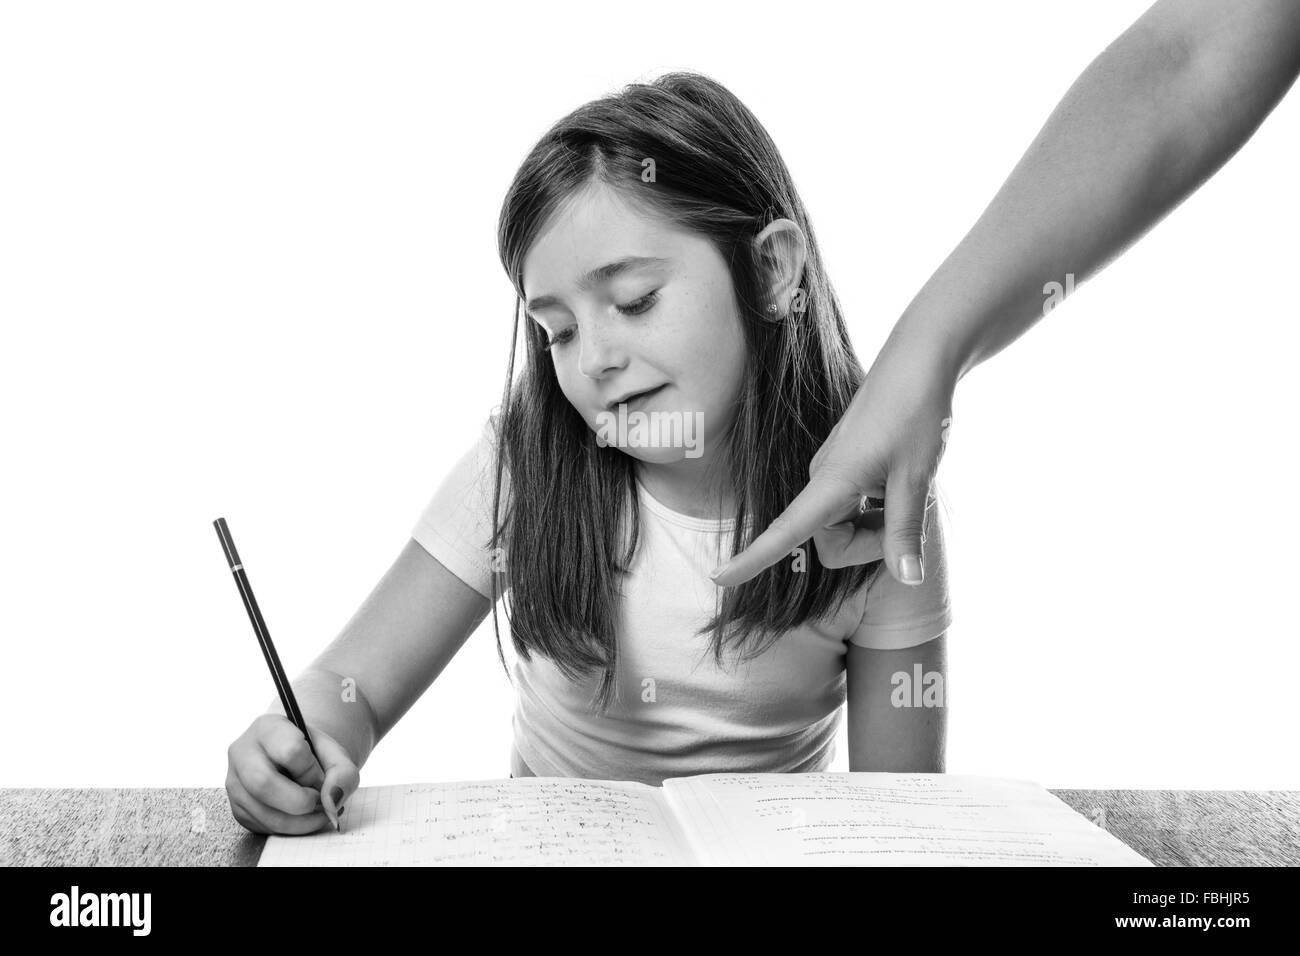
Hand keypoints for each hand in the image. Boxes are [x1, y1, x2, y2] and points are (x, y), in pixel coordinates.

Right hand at [226, 713, 359, 834]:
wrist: (297, 762)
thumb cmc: (314, 755)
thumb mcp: (336, 755)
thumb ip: (343, 774)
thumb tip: (331, 803)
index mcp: (267, 728)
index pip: (290, 750)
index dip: (312, 770)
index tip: (320, 774)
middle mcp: (242, 752)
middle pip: (263, 783)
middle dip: (301, 801)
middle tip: (319, 801)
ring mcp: (234, 782)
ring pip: (263, 812)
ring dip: (300, 821)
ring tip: (318, 812)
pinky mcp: (237, 808)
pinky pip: (262, 827)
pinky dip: (290, 829)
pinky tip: (304, 818)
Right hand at [710, 326, 954, 586]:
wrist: (920, 360)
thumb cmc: (917, 412)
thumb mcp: (917, 477)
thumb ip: (906, 532)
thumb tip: (909, 581)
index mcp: (832, 482)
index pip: (784, 532)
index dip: (753, 559)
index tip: (720, 578)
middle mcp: (823, 479)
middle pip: (834, 544)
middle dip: (871, 543)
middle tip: (913, 509)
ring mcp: (833, 473)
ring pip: (848, 528)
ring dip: (881, 523)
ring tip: (912, 486)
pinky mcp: (845, 468)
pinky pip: (855, 508)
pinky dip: (881, 507)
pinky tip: (902, 478)